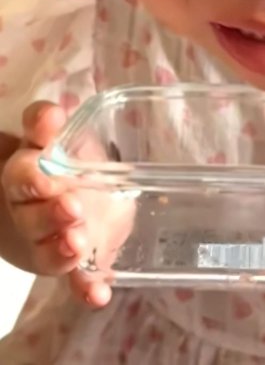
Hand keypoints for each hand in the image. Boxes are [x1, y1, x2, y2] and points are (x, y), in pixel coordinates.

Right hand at [1, 101, 126, 307]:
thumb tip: (50, 114)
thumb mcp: (52, 136)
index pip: (21, 178)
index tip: (49, 181)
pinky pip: (75, 280)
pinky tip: (99, 294)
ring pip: (49, 251)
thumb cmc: (57, 158)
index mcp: (25, 175)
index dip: (34, 180)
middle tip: (73, 209)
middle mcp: (31, 212)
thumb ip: (47, 125)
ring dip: (64, 251)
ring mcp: (49, 242)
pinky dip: (86, 288)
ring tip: (80, 245)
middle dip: (52, 216)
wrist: (58, 195)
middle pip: (33, 218)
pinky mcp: (70, 264)